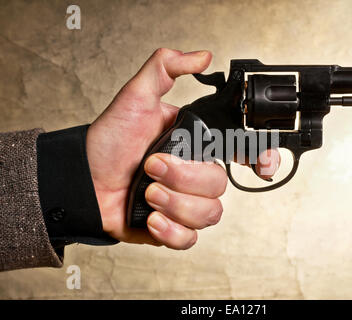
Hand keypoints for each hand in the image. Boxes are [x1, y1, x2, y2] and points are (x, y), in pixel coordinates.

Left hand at [86, 48, 279, 248]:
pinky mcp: (172, 229)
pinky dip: (171, 231)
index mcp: (195, 148)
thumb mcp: (136, 97)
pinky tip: (150, 218)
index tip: (261, 164)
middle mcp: (195, 177)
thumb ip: (165, 68)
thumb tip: (202, 57)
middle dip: (183, 177)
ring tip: (146, 192)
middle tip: (151, 166)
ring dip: (174, 203)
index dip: (259, 158)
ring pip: (209, 214)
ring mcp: (185, 205)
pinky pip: (190, 239)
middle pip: (219, 185)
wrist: (82, 179)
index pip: (240, 153)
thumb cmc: (109, 141)